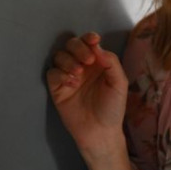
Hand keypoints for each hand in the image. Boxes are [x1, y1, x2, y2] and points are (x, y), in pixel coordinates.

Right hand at [46, 32, 128, 154]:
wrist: (100, 132)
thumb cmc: (112, 107)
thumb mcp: (119, 83)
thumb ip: (111, 62)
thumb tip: (98, 47)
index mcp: (97, 62)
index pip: (89, 42)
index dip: (89, 37)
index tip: (93, 40)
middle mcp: (81, 66)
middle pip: (72, 44)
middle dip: (78, 48)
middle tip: (88, 61)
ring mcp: (68, 76)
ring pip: (59, 56)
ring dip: (68, 60)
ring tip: (79, 74)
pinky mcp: (57, 89)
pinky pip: (52, 73)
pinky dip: (60, 74)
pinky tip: (72, 83)